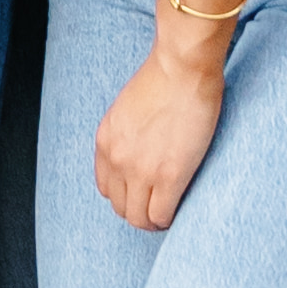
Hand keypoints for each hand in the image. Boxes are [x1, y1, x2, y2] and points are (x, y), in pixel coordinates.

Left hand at [95, 43, 228, 232]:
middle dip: (138, 211)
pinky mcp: (169, 176)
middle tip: (157, 207)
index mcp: (105, 141)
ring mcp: (141, 171)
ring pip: (139, 218)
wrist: (181, 67)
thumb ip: (126, 134)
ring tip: (167, 213)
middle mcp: (117, 159)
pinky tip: (178, 209)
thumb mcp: (127, 108)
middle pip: (120, 207)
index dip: (125, 194)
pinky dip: (168, 219)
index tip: (141, 193)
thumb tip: (139, 152)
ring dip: (152, 220)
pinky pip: (161, 215)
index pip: (106, 187)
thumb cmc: (163, 78)